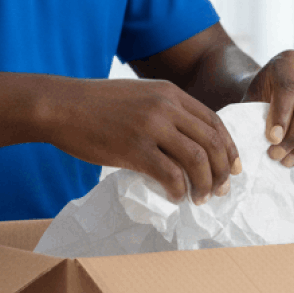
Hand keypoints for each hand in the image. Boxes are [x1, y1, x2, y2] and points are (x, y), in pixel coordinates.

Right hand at [41, 78, 239, 203]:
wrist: (60, 106)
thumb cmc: (96, 105)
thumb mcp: (139, 96)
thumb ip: (165, 112)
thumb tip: (187, 144)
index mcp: (170, 93)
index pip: (215, 123)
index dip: (229, 149)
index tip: (233, 169)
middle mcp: (166, 107)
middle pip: (213, 143)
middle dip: (223, 171)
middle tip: (220, 190)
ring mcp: (151, 127)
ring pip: (198, 159)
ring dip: (205, 184)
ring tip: (200, 198)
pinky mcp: (134, 148)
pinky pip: (170, 174)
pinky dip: (179, 190)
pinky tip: (176, 197)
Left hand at [243, 50, 293, 166]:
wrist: (277, 88)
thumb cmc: (263, 95)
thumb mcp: (253, 98)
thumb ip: (256, 114)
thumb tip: (270, 141)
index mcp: (289, 61)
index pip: (289, 88)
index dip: (281, 116)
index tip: (272, 140)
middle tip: (277, 155)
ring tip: (289, 160)